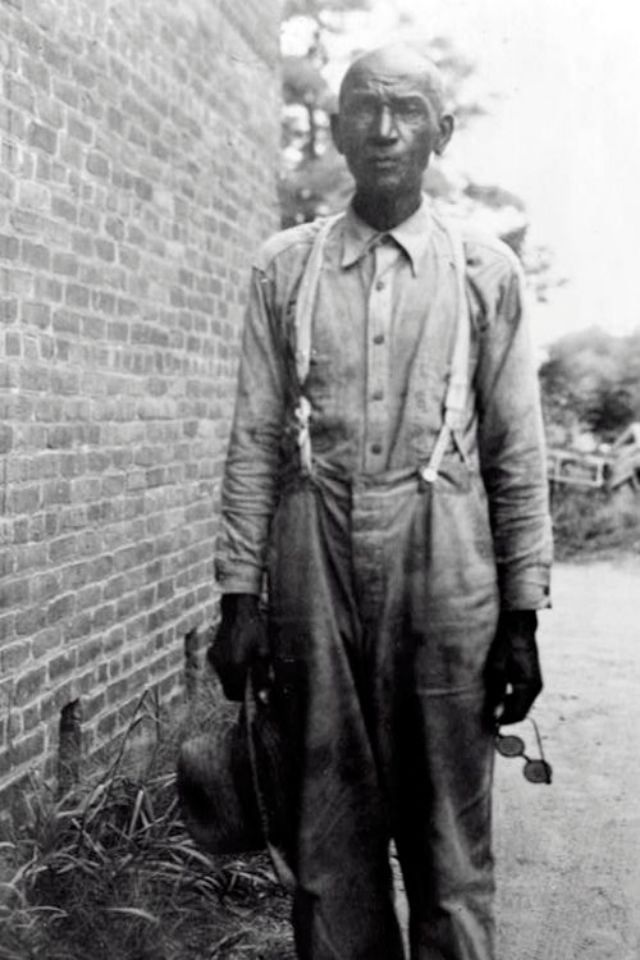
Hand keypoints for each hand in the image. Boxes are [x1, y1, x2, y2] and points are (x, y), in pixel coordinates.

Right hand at [207, 594, 268, 700]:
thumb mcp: (264, 651)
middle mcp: (222, 665)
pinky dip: (228, 669)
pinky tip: (238, 657)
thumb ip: (263, 675)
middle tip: (251, 681)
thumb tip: (265, 696)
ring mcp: (215, 659)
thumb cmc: (254, 628)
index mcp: (235, 665)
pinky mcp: (213, 653)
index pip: (235, 694)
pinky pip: (220, 668)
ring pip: (223, 680)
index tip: (253, 693)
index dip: (244, 697)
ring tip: (245, 667)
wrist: (238, 610)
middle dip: (239, 690)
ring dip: (233, 679)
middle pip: (227, 689)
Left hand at [484, 610, 541, 725]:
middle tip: (478, 709)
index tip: (483, 720)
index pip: (518, 714)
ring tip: (481, 696)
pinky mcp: (525, 675)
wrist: (515, 618)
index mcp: (530, 685)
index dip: (501, 720)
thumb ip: (497, 689)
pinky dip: (503, 695)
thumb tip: (497, 715)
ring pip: (516, 702)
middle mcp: (534, 686)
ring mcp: (531, 680)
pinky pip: (515, 693)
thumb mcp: (497, 664)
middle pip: (517, 710)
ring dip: (500, 703)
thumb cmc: (504, 638)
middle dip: (500, 712)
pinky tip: (489, 687)